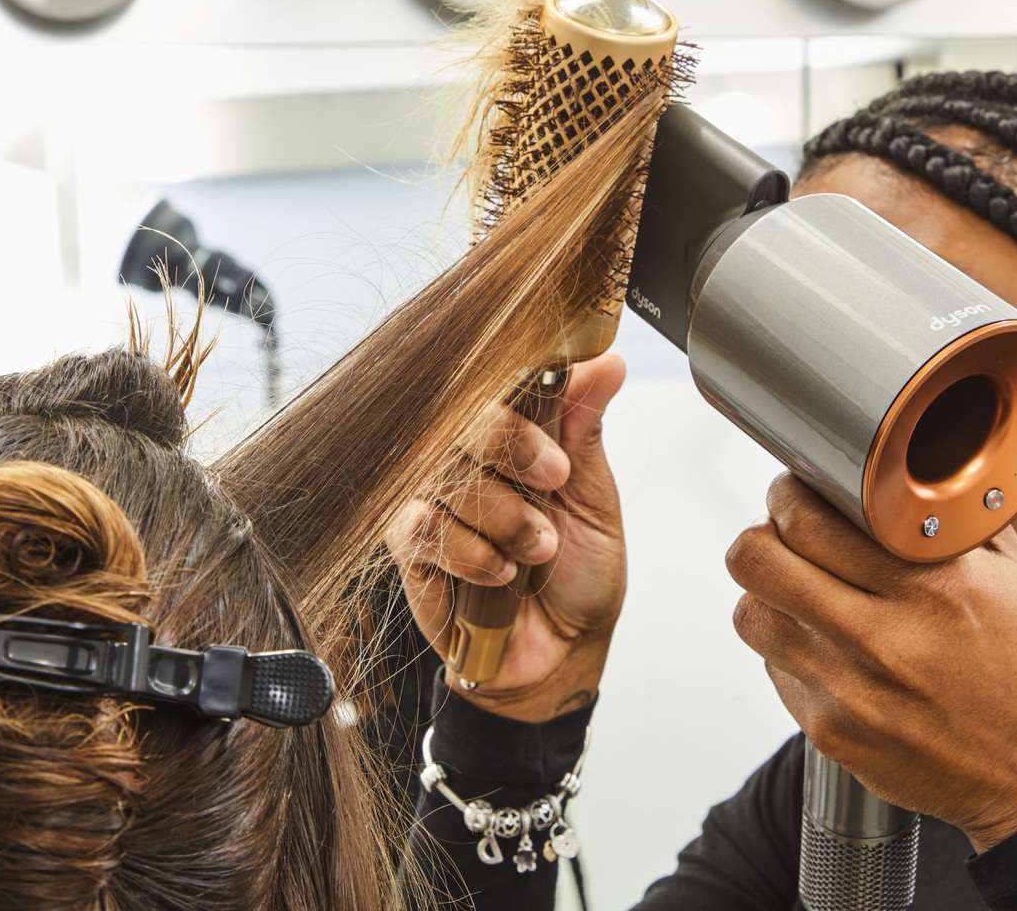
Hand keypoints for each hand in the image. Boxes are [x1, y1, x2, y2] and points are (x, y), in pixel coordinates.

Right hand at [386, 352, 627, 721]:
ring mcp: (433, 498)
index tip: (558, 454)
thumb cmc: (578, 575)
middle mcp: (468, 460)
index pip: (495, 385)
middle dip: (511, 448)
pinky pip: (420, 527)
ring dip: (502, 518)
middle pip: (460, 417)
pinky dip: (469, 552)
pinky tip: (499, 573)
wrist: (562, 652)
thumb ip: (585, 430)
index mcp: (513, 436)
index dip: (521, 408)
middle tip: (552, 484)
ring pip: (443, 474)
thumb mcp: (595, 500)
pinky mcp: (408, 545)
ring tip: (537, 549)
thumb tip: (607, 364)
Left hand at [727, 473, 1016, 850]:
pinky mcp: (829, 733)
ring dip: (767, 594)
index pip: (810, 520)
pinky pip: (774, 669)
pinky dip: (790, 650)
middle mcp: (884, 639)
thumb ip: (957, 520)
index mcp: (934, 589)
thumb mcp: (1016, 581)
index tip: (796, 490)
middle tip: (782, 533)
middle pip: (756, 560)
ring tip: (797, 590)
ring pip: (751, 614)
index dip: (788, 494)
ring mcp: (849, 691)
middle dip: (762, 534)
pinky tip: (827, 647)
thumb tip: (907, 469)